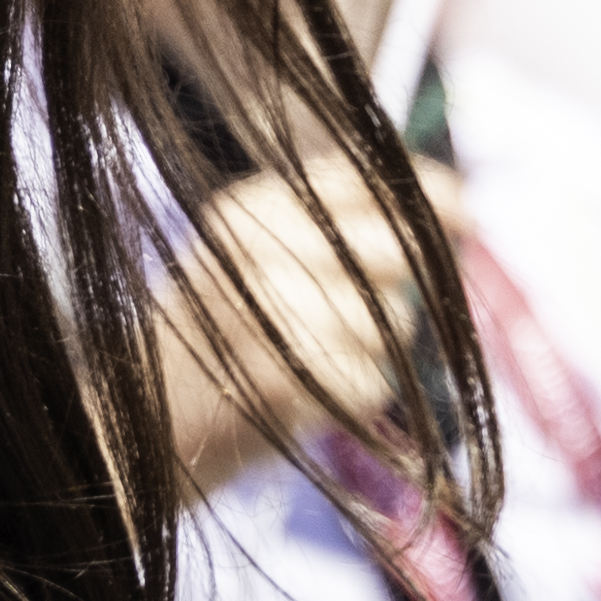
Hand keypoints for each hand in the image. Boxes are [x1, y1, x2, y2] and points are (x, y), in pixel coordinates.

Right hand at [155, 152, 454, 491]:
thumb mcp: (252, 252)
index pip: (364, 178)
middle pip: (394, 252)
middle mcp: (257, 246)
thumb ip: (335, 223)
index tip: (463, 208)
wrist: (137, 422)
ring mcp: (268, 312)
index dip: (426, 192)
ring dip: (375, 350)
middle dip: (401, 286)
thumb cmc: (215, 334)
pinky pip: (369, 381)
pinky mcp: (281, 379)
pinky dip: (355, 396)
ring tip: (319, 359)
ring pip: (390, 322)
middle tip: (362, 314)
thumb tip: (450, 207)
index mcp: (251, 205)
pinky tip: (311, 393)